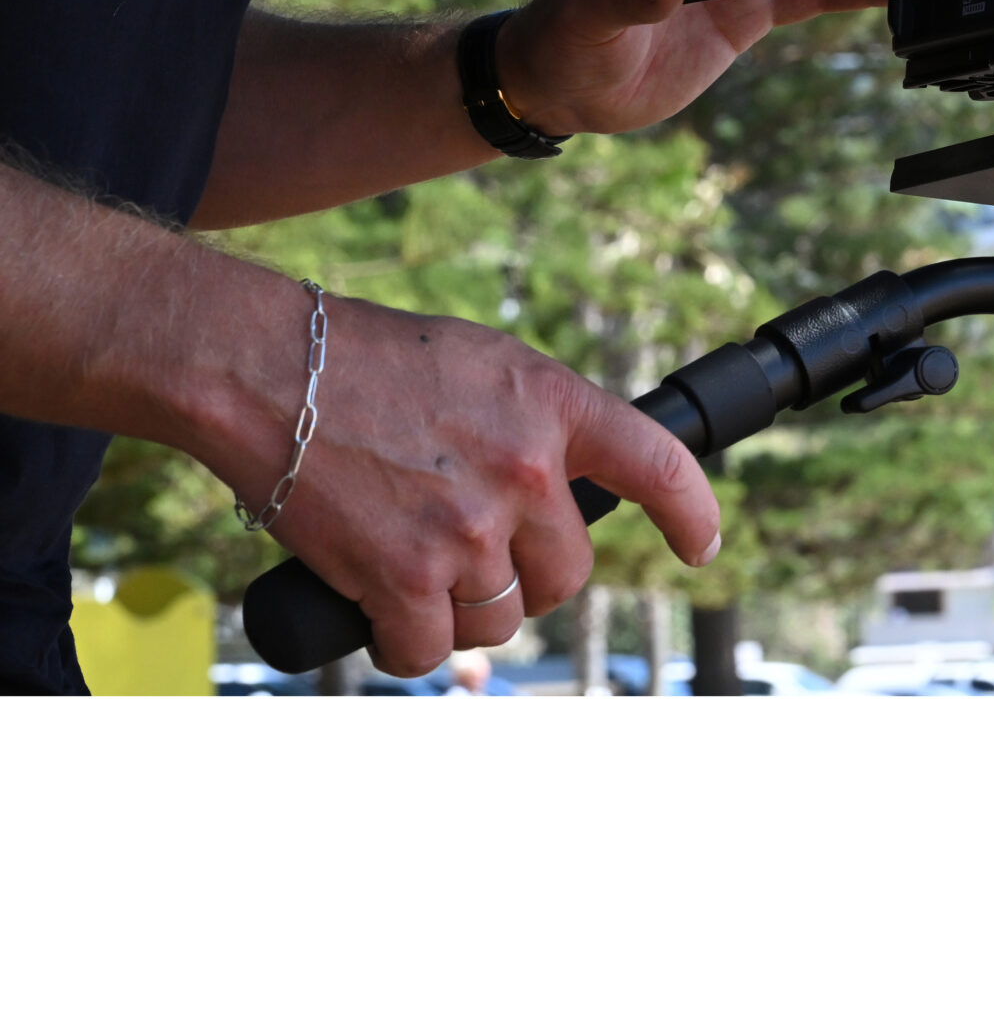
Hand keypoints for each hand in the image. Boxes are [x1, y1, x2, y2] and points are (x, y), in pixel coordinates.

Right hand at [248, 289, 721, 677]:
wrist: (276, 371)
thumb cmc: (374, 361)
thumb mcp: (488, 366)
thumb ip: (538, 423)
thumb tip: (559, 490)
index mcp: (557, 405)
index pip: (657, 465)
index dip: (691, 514)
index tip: (701, 545)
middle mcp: (526, 470)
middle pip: (566, 574)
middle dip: (529, 576)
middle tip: (477, 552)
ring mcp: (468, 529)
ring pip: (500, 619)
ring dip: (464, 610)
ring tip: (417, 564)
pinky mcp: (403, 577)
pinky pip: (428, 650)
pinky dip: (406, 641)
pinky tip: (382, 605)